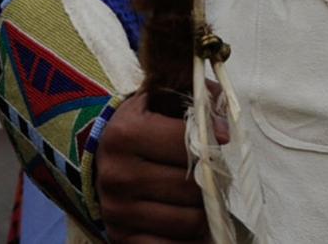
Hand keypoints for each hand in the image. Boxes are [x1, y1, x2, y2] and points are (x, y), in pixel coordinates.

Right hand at [96, 89, 222, 242]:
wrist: (102, 156)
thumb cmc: (141, 124)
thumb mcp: (160, 99)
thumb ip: (195, 101)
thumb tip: (224, 130)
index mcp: (126, 134)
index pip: (186, 144)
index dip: (211, 141)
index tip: (222, 139)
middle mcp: (118, 175)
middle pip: (190, 188)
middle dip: (210, 182)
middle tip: (213, 174)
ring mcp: (118, 212)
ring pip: (188, 222)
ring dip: (203, 213)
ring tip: (201, 198)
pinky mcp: (120, 239)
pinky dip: (190, 240)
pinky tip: (190, 222)